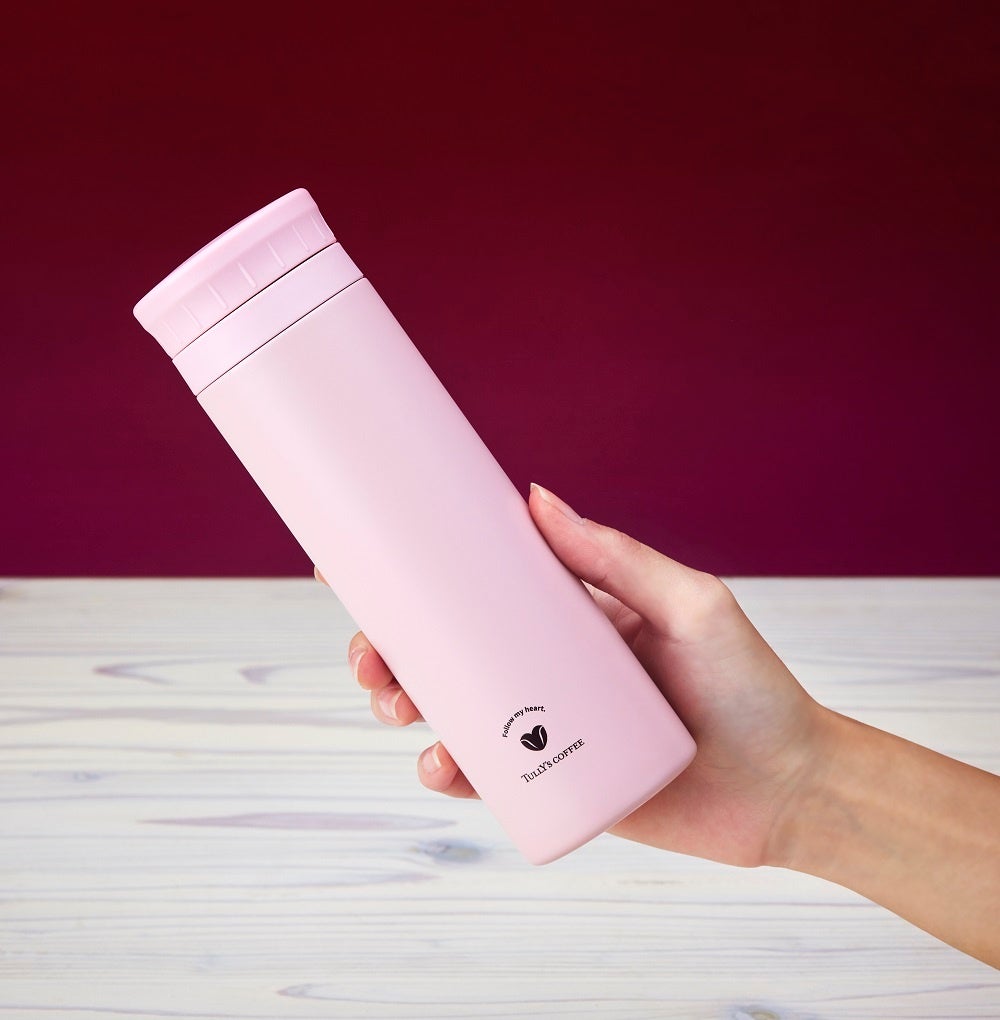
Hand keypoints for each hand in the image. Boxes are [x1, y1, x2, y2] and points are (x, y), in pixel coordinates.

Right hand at [319, 482, 829, 868]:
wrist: (789, 789)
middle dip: (394, 653)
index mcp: (572, 618)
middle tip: (371, 658)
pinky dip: (451, 772)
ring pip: (455, 711)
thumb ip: (618, 556)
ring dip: (408, 704)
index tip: (359, 572)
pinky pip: (488, 777)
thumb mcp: (689, 604)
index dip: (416, 583)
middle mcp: (551, 668)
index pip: (481, 592)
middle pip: (450, 654)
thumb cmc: (749, 688)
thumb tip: (537, 498)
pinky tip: (442, 765)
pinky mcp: (558, 782)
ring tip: (397, 704)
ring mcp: (550, 727)